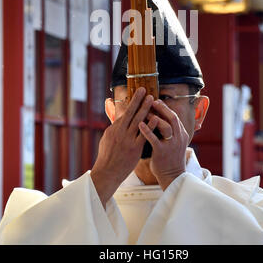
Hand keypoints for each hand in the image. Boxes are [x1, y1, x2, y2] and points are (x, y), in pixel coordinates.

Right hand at [90, 87, 157, 206]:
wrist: (107, 173)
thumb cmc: (107, 156)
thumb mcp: (107, 138)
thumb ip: (113, 127)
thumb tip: (118, 117)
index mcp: (113, 129)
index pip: (124, 112)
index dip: (132, 102)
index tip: (138, 93)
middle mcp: (120, 132)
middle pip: (130, 112)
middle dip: (138, 100)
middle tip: (144, 89)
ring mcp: (127, 140)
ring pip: (137, 120)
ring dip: (145, 108)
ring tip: (152, 99)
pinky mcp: (134, 149)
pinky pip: (143, 135)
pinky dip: (149, 126)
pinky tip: (155, 118)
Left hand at [139, 99, 188, 190]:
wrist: (172, 177)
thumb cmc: (169, 158)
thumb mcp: (174, 143)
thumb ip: (170, 132)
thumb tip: (161, 118)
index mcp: (182, 134)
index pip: (174, 116)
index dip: (165, 108)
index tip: (156, 101)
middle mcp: (179, 138)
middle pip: (172, 117)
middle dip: (162, 108)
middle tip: (151, 100)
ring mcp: (171, 145)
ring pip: (165, 126)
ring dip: (154, 117)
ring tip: (144, 111)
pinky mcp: (162, 152)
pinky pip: (154, 139)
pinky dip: (147, 130)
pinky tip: (139, 124)